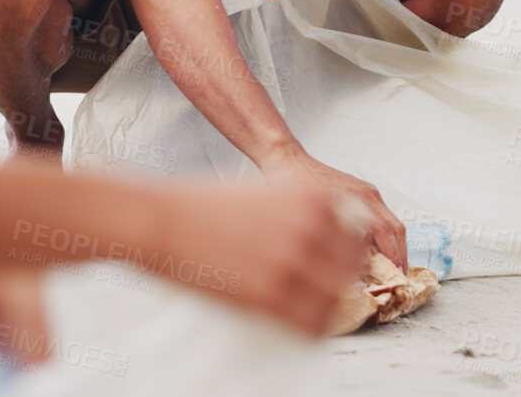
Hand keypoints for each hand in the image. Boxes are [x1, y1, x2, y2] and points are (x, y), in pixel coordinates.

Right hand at [149, 184, 367, 335]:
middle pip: (353, 266)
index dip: (348, 253)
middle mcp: (312, 226)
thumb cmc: (207, 206)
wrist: (164, 220)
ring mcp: (294, 260)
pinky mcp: (273, 293)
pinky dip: (314, 328)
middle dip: (341, 280)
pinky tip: (301, 325)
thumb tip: (329, 236)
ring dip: (329, 306)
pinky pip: (315, 322)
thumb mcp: (267, 193)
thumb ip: (303, 210)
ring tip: (312, 310)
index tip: (335, 265)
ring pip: (338, 297)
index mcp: (312, 196)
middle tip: (322, 290)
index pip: (357, 232)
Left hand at [258, 147, 405, 271]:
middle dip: (400, 253)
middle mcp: (366, 194)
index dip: (393, 256)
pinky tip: (370, 249)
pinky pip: (379, 215)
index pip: (386, 231)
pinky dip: (381, 234)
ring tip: (388, 266)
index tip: (396, 275)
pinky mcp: (359, 193)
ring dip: (392, 244)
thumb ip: (331, 239)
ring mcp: (365, 192)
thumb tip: (348, 265)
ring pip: (389, 221)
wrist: (287, 159)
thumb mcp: (308, 215)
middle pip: (395, 227)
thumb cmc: (292, 182)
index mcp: (358, 198)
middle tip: (399, 275)